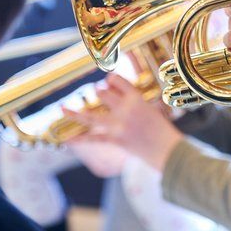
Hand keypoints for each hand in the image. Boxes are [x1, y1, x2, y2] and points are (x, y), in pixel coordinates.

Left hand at [65, 74, 182, 171]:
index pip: (116, 81)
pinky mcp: (115, 140)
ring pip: (91, 116)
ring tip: (63, 108)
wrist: (168, 150)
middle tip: (100, 96)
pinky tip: (67, 139)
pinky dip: (79, 140)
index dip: (110, 79)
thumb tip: (116, 98)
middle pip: (102, 94)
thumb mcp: (151, 109)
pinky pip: (93, 139)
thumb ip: (134, 102)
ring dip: (75, 113)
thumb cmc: (162, 130)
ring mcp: (118, 126)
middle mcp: (125, 109)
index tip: (108, 80)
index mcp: (136, 98)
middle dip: (99, 94)